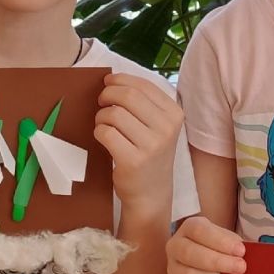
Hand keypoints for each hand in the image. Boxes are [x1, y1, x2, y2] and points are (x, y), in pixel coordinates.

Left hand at [95, 73, 183, 209]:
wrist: (151, 193)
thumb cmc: (150, 154)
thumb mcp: (158, 126)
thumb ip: (143, 103)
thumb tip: (112, 80)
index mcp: (174, 114)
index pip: (143, 86)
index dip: (120, 80)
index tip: (108, 83)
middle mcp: (166, 128)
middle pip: (128, 96)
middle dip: (107, 94)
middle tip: (101, 103)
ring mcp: (151, 145)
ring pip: (114, 114)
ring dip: (101, 116)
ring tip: (104, 125)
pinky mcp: (133, 160)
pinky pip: (106, 133)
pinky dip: (99, 132)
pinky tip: (104, 139)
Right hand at [165, 215, 245, 273]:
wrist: (212, 270)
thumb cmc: (221, 250)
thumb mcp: (228, 240)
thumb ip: (235, 244)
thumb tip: (247, 253)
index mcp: (189, 227)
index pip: (199, 230)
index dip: (220, 241)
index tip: (241, 250)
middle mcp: (176, 246)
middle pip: (189, 253)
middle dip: (218, 261)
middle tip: (241, 267)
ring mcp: (174, 269)